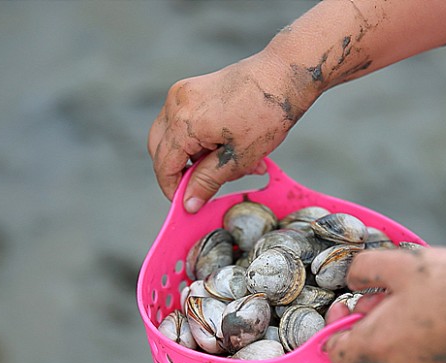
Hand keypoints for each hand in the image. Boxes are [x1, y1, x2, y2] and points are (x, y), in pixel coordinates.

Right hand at [147, 53, 312, 211]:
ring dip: (196, 157)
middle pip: (161, 150)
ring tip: (233, 166)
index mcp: (185, 122)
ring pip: (174, 137)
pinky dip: (202, 140)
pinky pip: (185, 122)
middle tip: (205, 186)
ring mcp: (183, 93)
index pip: (164, 165)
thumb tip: (189, 203)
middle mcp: (176, 104)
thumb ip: (208, 181)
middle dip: (182, 172)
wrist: (284, 75)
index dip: (173, 189)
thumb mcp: (238, 158)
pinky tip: (231, 148)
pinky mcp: (193, 89)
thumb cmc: (266, 113)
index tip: (187, 204)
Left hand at [324, 246, 445, 362]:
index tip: (348, 301)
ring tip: (412, 295)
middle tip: (384, 292)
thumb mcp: (395, 264)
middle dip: (365, 319)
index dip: (333, 326)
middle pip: (361, 348)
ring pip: (388, 349)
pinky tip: (432, 307)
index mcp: (373, 346)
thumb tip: (351, 278)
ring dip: (390, 324)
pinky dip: (413, 331)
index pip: (333, 351)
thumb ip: (362, 269)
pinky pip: (413, 351)